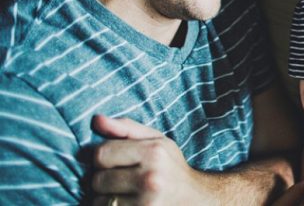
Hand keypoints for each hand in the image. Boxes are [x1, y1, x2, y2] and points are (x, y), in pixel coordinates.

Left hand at [90, 115, 213, 204]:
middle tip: (122, 179)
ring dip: (106, 198)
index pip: (101, 154)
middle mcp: (151, 178)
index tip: (115, 161)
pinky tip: (126, 202)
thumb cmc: (170, 166)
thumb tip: (96, 120)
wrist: (195, 198)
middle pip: (97, 180)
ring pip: (99, 201)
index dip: (103, 157)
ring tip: (124, 193)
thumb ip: (125, 128)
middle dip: (103, 179)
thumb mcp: (156, 140)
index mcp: (154, 152)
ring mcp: (147, 203)